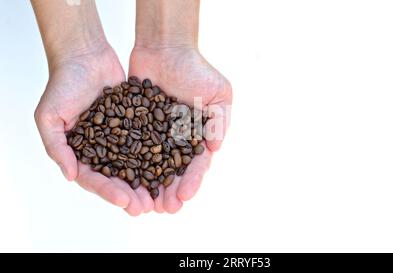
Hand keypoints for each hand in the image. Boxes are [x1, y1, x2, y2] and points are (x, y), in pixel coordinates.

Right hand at [34, 45, 152, 215]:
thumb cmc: (63, 85)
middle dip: (134, 194)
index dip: (109, 192)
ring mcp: (122, 137)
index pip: (95, 179)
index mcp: (82, 154)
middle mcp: (104, 149)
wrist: (85, 56)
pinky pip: (151, 141)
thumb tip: (71, 177)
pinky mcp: (139, 123)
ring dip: (150, 181)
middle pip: (120, 177)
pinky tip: (173, 166)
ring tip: (164, 196)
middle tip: (149, 208)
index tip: (126, 202)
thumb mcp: (50, 117)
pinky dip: (161, 154)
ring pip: (139, 163)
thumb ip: (56, 147)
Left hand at [129, 46, 231, 212]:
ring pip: (151, 166)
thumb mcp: (219, 92)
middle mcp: (176, 139)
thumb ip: (220, 120)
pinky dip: (129, 165)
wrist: (166, 47)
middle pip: (173, 171)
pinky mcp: (134, 126)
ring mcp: (154, 134)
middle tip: (165, 209)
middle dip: (171, 191)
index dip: (192, 181)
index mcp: (197, 135)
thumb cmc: (196, 69)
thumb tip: (214, 148)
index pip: (197, 163)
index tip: (185, 196)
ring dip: (150, 186)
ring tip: (146, 205)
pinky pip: (131, 148)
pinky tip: (125, 181)